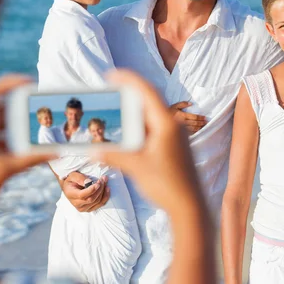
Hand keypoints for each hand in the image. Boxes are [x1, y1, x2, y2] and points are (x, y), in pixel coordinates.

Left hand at [0, 75, 55, 246]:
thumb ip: (28, 160)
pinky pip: (1, 141)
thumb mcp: (1, 171)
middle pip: (1, 108)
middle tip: (43, 106)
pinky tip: (31, 148)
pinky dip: (16, 141)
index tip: (31, 83)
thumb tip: (53, 153)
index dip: (10, 83)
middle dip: (22, 107)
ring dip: (20, 126)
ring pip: (1, 126)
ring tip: (41, 127)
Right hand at [62, 172, 109, 211]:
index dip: (91, 190)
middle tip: (103, 179)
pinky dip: (105, 196)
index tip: (98, 183)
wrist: (69, 188)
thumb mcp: (73, 175)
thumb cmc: (72, 180)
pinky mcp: (89, 209)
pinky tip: (107, 189)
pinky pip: (100, 204)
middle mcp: (77, 204)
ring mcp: (83, 208)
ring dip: (103, 191)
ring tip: (105, 181)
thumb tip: (89, 182)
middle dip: (99, 188)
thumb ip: (80, 178)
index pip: (82, 195)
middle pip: (91, 199)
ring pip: (97, 201)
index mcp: (71, 195)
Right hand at [94, 71, 203, 213]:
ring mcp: (174, 136)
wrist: (190, 207)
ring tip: (114, 111)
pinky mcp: (174, 147)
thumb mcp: (136, 167)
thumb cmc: (168, 185)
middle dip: (129, 94)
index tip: (111, 75)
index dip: (128, 80)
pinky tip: (127, 133)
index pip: (146, 91)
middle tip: (110, 90)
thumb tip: (93, 150)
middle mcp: (172, 126)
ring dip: (133, 113)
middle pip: (149, 101)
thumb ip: (113, 155)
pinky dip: (139, 127)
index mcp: (166, 124)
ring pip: (151, 116)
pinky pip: (154, 129)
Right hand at [170, 101, 205, 133]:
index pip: (193, 117)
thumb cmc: (169, 112)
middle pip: (194, 123)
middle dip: (201, 122)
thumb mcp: (174, 106)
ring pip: (193, 128)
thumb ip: (182, 104)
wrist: (161, 121)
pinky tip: (198, 130)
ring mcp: (181, 128)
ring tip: (204, 126)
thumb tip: (191, 103)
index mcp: (181, 115)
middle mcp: (182, 122)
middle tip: (206, 122)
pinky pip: (189, 133)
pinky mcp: (180, 132)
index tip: (204, 117)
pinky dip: (195, 132)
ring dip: (199, 127)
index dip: (200, 117)